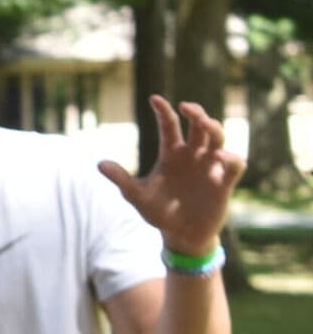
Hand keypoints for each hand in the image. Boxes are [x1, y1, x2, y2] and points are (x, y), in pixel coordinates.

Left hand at [99, 94, 244, 254]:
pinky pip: (234, 165)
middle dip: (196, 112)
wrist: (181, 235)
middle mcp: (192, 155)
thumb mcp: (137, 196)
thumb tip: (99, 164)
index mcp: (171, 153)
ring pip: (218, 138)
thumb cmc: (159, 212)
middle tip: (187, 107)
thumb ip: (121, 179)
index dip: (164, 111)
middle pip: (198, 125)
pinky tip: (220, 157)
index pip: (169, 126)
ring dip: (214, 128)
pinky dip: (231, 159)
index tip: (154, 99)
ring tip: (205, 124)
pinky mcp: (224, 182)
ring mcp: (210, 167)